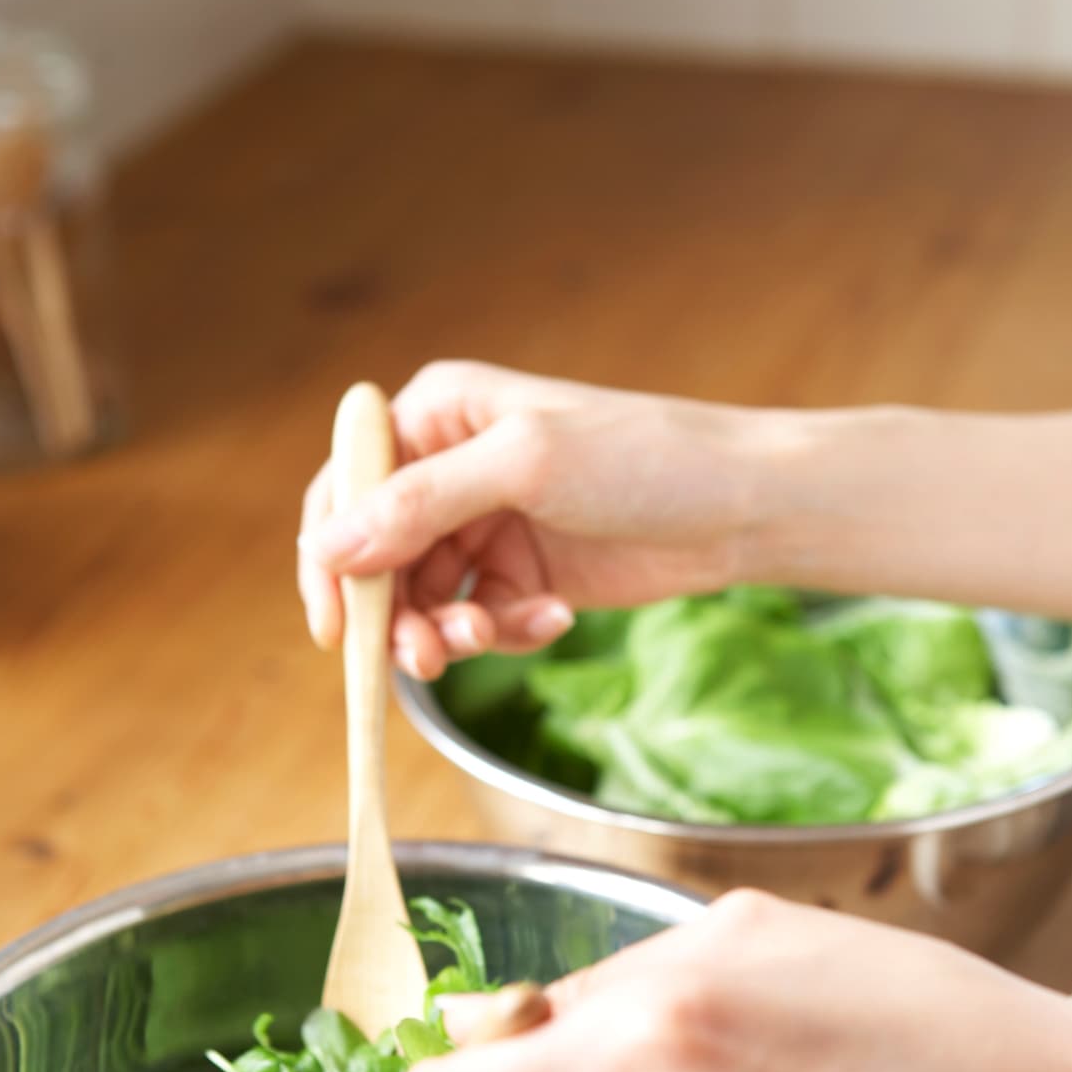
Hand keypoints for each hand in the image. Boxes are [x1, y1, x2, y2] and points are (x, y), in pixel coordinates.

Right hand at [296, 361, 779, 677]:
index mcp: (438, 417)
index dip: (329, 557)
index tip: (334, 625)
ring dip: (449, 632)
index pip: (347, 488)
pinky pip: (481, 621)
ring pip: (425, 601)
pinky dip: (505, 632)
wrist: (742, 505)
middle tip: (426, 655)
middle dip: (397, 612)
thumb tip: (329, 546)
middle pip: (379, 559)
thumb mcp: (525, 466)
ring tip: (496, 633)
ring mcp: (487, 526)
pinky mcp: (524, 575)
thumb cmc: (643, 456)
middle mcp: (450, 470)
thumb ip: (421, 505)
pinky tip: (553, 619)